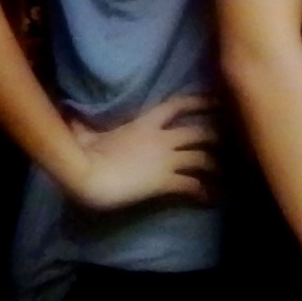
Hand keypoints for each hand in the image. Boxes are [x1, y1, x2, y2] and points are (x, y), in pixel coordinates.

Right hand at [62, 92, 219, 210]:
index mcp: (144, 123)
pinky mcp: (165, 182)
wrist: (87, 176)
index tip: (216, 101)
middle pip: (200, 132)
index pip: (178, 105)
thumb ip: (82, 124)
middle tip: (232, 142)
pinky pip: (192, 185)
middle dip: (218, 137)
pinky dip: (204, 193)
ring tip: (226, 175)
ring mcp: (165, 160)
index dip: (199, 102)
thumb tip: (69, 115)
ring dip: (217, 167)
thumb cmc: (84, 154)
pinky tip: (210, 200)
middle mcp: (161, 138)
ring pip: (203, 158)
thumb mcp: (84, 134)